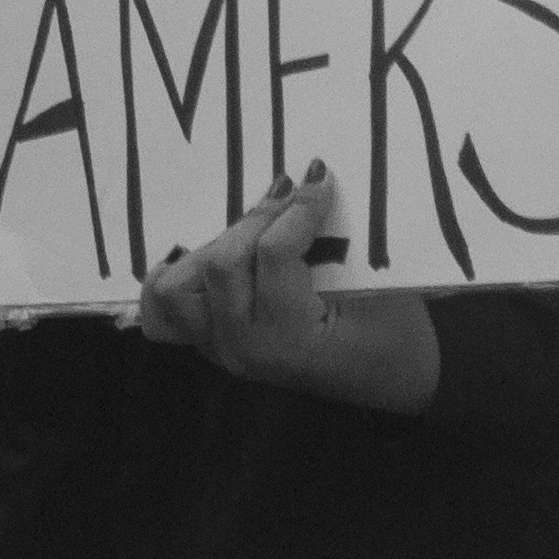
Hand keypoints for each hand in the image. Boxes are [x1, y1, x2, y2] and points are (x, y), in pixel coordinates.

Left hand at [138, 165, 440, 413]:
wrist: (390, 380)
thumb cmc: (395, 335)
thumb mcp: (380, 288)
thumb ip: (339, 242)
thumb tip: (309, 181)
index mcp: (290, 339)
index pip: (272, 256)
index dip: (298, 209)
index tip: (320, 179)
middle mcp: (243, 347)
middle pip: (220, 263)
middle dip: (259, 219)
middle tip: (293, 195)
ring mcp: (219, 349)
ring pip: (177, 287)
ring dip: (213, 249)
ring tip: (254, 232)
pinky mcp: (209, 343)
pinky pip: (163, 313)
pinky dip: (175, 280)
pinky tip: (201, 257)